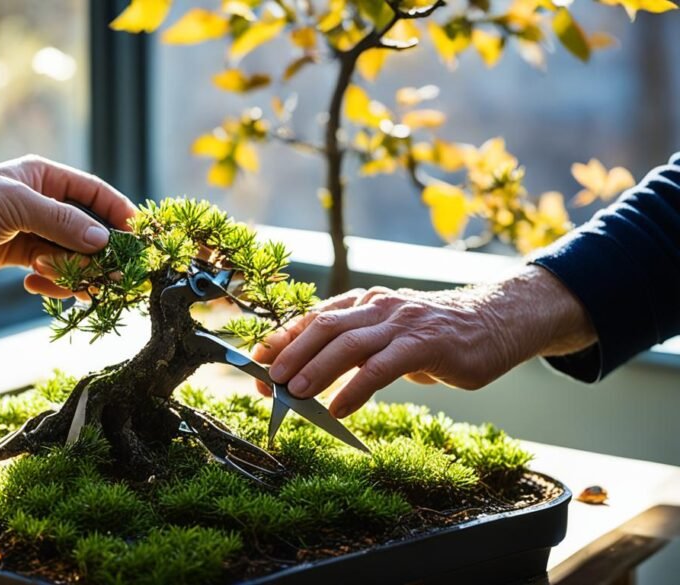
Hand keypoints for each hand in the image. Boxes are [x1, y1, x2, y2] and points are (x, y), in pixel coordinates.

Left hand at [0, 150, 135, 295]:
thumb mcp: (18, 206)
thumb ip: (62, 222)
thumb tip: (103, 240)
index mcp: (47, 180)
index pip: (94, 194)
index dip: (118, 212)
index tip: (137, 235)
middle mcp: (44, 204)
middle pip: (86, 230)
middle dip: (98, 255)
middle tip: (110, 278)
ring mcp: (32, 231)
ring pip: (69, 256)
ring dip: (73, 273)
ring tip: (73, 288)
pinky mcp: (18, 255)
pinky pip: (49, 270)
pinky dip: (51, 281)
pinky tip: (36, 286)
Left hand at [251, 266, 595, 417]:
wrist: (496, 321)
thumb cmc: (435, 335)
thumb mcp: (389, 336)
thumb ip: (356, 350)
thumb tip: (307, 379)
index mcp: (364, 303)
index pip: (313, 318)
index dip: (282, 339)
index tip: (256, 361)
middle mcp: (378, 306)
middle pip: (323, 328)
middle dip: (290, 355)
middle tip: (268, 383)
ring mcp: (402, 322)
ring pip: (348, 344)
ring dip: (316, 371)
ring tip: (293, 394)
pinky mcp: (426, 343)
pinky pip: (382, 367)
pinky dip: (356, 389)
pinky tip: (338, 409)